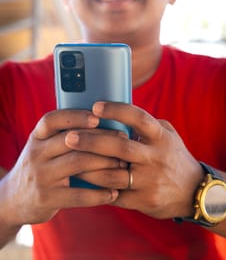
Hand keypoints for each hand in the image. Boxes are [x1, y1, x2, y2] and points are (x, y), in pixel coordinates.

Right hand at [0, 109, 120, 226]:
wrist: (13, 198)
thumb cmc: (40, 165)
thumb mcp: (43, 146)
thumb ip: (63, 135)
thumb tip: (101, 121)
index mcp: (37, 137)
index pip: (52, 120)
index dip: (75, 116)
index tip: (97, 117)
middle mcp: (36, 154)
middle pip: (72, 141)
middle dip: (101, 139)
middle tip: (124, 140)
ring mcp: (41, 176)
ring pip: (78, 164)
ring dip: (105, 163)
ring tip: (122, 164)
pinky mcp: (47, 198)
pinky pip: (78, 195)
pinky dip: (99, 194)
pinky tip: (113, 192)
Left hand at [66, 101, 203, 219]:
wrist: (193, 191)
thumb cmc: (173, 156)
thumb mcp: (167, 134)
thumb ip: (145, 124)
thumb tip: (116, 111)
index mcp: (160, 137)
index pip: (138, 118)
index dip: (116, 110)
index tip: (95, 106)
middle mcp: (155, 158)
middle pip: (120, 147)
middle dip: (92, 141)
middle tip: (69, 137)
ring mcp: (149, 181)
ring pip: (112, 175)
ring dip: (88, 168)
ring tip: (70, 160)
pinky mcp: (143, 201)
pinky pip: (114, 195)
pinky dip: (96, 189)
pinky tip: (81, 182)